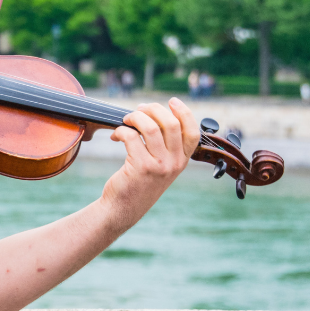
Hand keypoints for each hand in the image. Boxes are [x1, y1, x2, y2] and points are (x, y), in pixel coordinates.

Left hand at [101, 98, 199, 231]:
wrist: (123, 208)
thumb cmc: (139, 183)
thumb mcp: (161, 166)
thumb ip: (165, 145)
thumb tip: (153, 112)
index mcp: (182, 161)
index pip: (193, 132)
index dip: (184, 113)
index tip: (172, 102)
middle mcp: (174, 163)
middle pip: (170, 123)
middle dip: (152, 109)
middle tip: (139, 110)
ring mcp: (159, 166)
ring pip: (150, 127)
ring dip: (134, 117)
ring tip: (126, 120)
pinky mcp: (140, 167)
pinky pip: (131, 136)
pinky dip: (121, 130)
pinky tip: (116, 135)